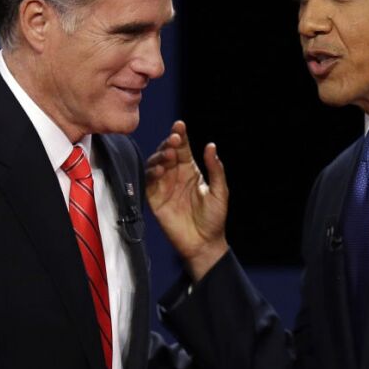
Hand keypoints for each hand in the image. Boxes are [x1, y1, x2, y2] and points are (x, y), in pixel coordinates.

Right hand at [146, 120, 228, 280]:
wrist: (204, 243)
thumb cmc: (214, 218)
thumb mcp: (220, 192)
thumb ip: (215, 169)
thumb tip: (210, 145)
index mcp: (191, 171)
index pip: (183, 149)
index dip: (180, 136)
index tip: (180, 125)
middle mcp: (175, 175)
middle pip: (167, 152)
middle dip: (168, 143)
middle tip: (174, 139)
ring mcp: (164, 186)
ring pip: (156, 164)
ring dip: (160, 156)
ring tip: (168, 155)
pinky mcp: (155, 199)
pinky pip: (149, 182)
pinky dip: (152, 173)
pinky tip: (160, 169)